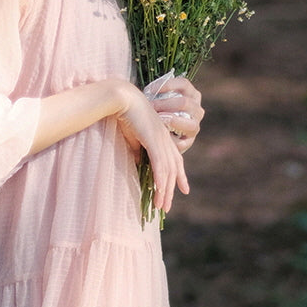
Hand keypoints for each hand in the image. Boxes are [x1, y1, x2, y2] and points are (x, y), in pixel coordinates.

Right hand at [114, 82, 188, 212]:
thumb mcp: (133, 138)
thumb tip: (140, 163)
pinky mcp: (154, 140)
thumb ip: (139, 151)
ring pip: (167, 170)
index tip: (184, 190)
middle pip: (173, 169)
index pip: (175, 161)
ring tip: (162, 206)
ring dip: (164, 190)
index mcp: (163, 138)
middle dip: (171, 189)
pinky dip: (160, 179)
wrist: (123, 100)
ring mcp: (162, 140)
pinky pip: (160, 164)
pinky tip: (160, 191)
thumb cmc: (126, 116)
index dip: (180, 176)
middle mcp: (166, 139)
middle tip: (167, 206)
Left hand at [146, 75, 203, 154]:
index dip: (167, 85)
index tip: (149, 90)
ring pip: (189, 123)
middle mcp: (197, 109)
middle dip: (165, 104)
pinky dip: (170, 139)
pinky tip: (159, 137)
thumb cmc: (157, 110)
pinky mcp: (189, 141)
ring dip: (172, 121)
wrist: (161, 134)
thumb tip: (146, 92)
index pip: (183, 84)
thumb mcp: (159, 99)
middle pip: (185, 103)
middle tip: (150, 106)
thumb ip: (156, 93)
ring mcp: (195, 126)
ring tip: (157, 120)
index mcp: (192, 94)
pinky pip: (182, 141)